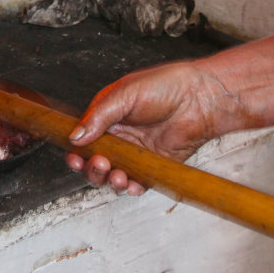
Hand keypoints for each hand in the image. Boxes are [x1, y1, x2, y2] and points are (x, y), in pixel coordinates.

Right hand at [65, 59, 230, 194]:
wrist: (199, 98)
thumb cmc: (166, 86)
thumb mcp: (124, 94)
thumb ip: (99, 116)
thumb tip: (76, 136)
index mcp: (108, 117)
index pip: (84, 139)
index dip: (76, 151)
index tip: (74, 157)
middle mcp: (120, 136)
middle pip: (95, 162)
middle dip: (92, 168)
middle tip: (100, 164)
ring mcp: (136, 152)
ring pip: (113, 175)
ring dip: (110, 180)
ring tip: (117, 174)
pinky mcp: (153, 165)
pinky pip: (137, 182)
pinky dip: (131, 188)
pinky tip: (130, 184)